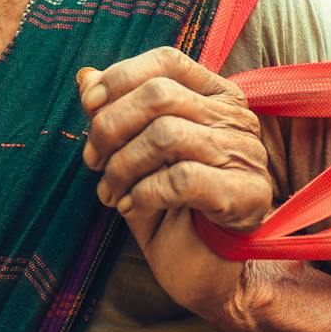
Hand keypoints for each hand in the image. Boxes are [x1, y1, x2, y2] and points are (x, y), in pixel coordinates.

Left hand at [78, 47, 270, 322]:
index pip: (166, 61)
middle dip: (111, 127)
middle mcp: (236, 118)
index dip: (120, 77)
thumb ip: (114, 114)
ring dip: (122, 166)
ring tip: (110, 193)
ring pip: (167, 136)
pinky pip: (182, 179)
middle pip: (159, 96)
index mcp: (214, 97)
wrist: (204, 270)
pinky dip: (145, 193)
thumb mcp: (132, 156)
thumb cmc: (168, 208)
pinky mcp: (246, 195)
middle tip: (93, 162)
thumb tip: (84, 76)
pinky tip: (133, 208)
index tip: (88, 106)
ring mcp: (246, 155)